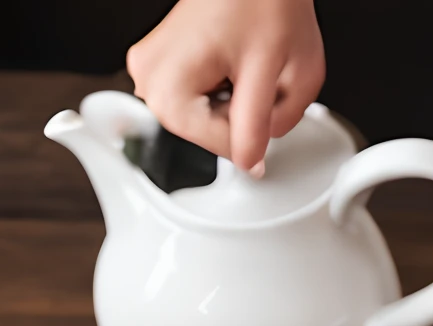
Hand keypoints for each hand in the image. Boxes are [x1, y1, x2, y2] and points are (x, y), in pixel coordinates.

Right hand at [126, 0, 324, 175]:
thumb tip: (250, 163)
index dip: (257, 126)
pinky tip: (231, 53)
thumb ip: (266, 130)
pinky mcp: (160, 62)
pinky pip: (198, 95)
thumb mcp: (284, 73)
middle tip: (255, 66)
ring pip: (204, 117)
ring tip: (242, 55)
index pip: (222, 147)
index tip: (266, 91)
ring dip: (234, 98)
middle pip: (207, 134)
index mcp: (166, 90)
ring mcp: (149, 70)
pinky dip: (223, 83)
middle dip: (243, 111)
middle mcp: (147, 80)